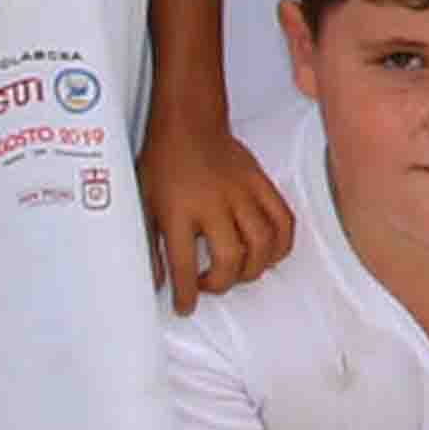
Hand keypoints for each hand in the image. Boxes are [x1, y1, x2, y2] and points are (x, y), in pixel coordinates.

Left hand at [148, 120, 299, 308]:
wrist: (188, 123)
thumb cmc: (164, 162)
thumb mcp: (144, 204)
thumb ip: (149, 245)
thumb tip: (156, 282)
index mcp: (178, 209)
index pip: (184, 264)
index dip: (186, 294)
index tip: (186, 306)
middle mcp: (212, 203)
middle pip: (229, 259)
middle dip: (221, 284)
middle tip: (209, 284)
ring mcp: (241, 192)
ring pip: (261, 244)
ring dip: (251, 269)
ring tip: (237, 271)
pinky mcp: (261, 184)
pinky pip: (283, 221)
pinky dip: (281, 245)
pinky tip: (268, 253)